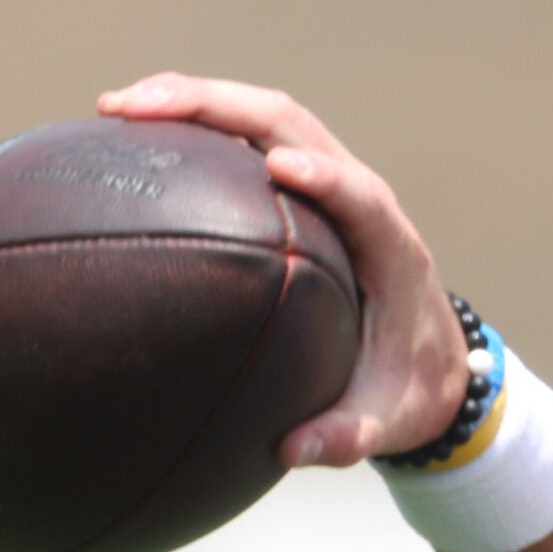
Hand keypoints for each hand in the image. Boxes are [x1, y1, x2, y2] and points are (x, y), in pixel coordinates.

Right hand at [95, 74, 467, 467]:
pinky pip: (248, 139)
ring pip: (267, 118)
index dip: (326, 176)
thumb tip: (292, 451)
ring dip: (196, 100)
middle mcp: (362, 201)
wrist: (435, 364)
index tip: (279, 169)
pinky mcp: (304, 187)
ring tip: (116, 108)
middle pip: (294, 126)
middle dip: (219, 105)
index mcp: (392, 249)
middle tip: (138, 110)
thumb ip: (346, 437)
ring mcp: (331, 184)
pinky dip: (196, 126)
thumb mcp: (386, 420)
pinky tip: (133, 136)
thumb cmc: (409, 389)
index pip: (363, 196)